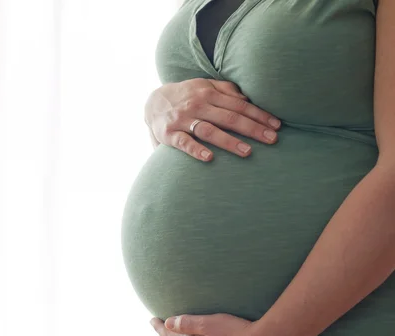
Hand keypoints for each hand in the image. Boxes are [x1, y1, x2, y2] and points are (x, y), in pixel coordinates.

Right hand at [144, 79, 281, 161]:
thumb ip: (225, 90)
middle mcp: (197, 105)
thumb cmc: (185, 96)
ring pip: (209, 130)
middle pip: (229, 117)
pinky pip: (183, 143)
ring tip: (248, 152)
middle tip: (272, 139)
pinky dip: (195, 150)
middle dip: (253, 128)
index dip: (259, 115)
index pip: (239, 104)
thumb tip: (248, 98)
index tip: (276, 125)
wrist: (151, 102)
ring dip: (229, 141)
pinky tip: (209, 158)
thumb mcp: (204, 86)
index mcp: (208, 93)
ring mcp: (182, 120)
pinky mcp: (168, 134)